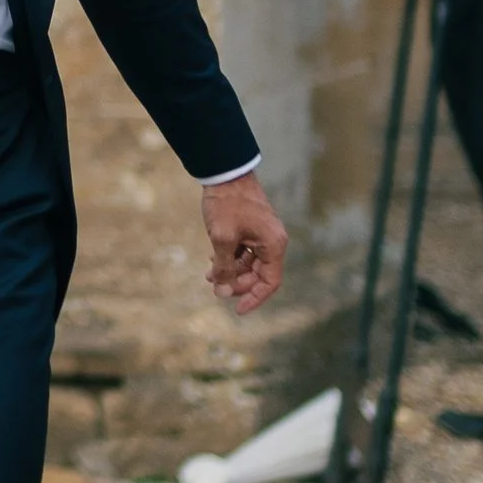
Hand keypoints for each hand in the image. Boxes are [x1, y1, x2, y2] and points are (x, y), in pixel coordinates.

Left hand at [202, 171, 287, 316]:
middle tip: (214, 285)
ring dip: (230, 271)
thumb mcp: (222, 238)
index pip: (270, 282)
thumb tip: (222, 293)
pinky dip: (230, 259)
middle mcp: (272, 241)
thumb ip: (223, 268)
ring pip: (249, 264)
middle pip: (258, 275)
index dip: (254, 298)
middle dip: (236, 283)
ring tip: (209, 275)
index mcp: (273, 245)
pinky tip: (213, 260)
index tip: (238, 310)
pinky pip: (244, 252)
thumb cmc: (226, 203)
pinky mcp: (252, 228)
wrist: (224, 171)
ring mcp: (262, 234)